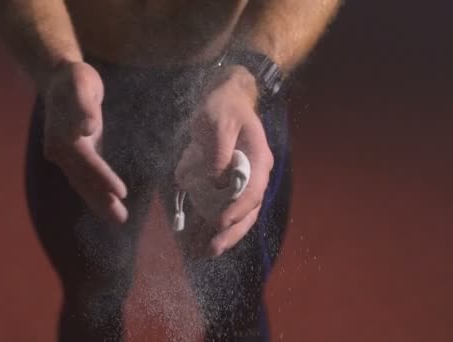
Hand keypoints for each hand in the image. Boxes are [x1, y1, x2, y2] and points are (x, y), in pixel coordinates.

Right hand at [42, 61, 127, 223]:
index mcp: (62, 136)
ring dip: (99, 201)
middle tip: (121, 218)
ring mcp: (64, 155)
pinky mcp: (73, 155)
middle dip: (102, 198)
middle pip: (83, 178)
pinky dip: (94, 191)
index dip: (103, 178)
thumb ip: (83, 105)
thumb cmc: (73, 78)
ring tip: (118, 218)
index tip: (120, 192)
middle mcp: (60, 150)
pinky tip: (106, 203)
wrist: (58, 78)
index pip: (86, 162)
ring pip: (82, 182)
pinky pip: (83, 177)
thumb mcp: (80, 83)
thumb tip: (87, 127)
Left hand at [176, 65, 273, 256]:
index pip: (253, 191)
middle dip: (231, 231)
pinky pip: (223, 206)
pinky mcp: (228, 182)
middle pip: (248, 210)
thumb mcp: (218, 122)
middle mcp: (254, 174)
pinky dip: (212, 221)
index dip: (238, 210)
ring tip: (206, 251)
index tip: (220, 223)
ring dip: (223, 233)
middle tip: (212, 248)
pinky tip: (199, 236)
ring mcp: (243, 180)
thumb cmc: (222, 107)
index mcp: (258, 159)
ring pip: (237, 213)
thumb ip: (218, 150)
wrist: (224, 99)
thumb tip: (216, 180)